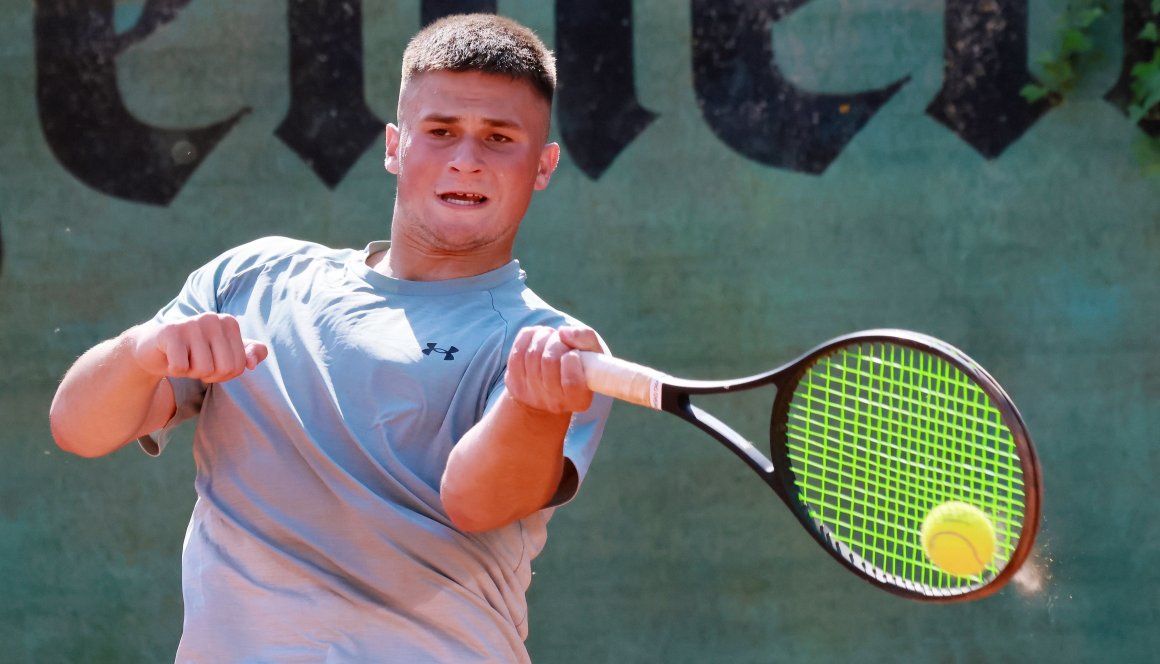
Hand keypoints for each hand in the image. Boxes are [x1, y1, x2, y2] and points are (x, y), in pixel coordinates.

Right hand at [130, 313, 267, 382]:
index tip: (210, 363)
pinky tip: (170, 358)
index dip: (223, 375)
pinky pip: (181, 367)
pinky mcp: (169, 332)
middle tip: (195, 363)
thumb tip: (252, 364)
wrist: (154, 348)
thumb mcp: (225, 353)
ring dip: (191, 372)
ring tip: (183, 358)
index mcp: (229, 322)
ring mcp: (190, 323)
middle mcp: (212, 318)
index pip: (238, 366)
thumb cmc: (194, 352)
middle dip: (208, 375)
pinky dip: (175, 371)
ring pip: (203, 369)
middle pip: (224, 368)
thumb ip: (249, 353)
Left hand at [505, 325, 602, 413]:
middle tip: (562, 340)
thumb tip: (563, 332)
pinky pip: (518, 350)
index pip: (572, 381)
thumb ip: (587, 339)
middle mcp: (554, 402)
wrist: (552, 389)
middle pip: (549, 361)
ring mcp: (531, 394)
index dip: (571, 359)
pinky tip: (537, 337)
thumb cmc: (579, 366)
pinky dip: (529, 337)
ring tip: (551, 337)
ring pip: (533, 353)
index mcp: (578, 400)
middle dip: (556, 342)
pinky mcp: (514, 383)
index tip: (573, 352)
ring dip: (543, 337)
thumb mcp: (593, 355)